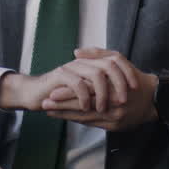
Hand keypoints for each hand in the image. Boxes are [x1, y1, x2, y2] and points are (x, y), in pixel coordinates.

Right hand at [0, 51, 136, 113]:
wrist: (34, 92)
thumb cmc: (59, 93)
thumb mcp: (83, 92)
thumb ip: (97, 89)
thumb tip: (120, 95)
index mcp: (91, 63)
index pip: (116, 59)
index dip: (127, 72)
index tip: (134, 88)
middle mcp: (83, 62)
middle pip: (110, 64)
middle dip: (120, 83)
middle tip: (123, 100)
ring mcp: (72, 67)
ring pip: (96, 74)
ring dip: (103, 93)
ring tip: (103, 108)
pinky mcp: (61, 76)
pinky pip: (78, 83)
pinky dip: (85, 97)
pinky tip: (86, 107)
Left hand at [41, 49, 157, 130]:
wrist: (153, 99)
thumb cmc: (133, 77)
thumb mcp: (118, 60)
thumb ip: (98, 54)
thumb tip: (76, 52)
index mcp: (112, 86)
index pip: (84, 91)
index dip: (67, 93)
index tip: (51, 91)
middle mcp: (112, 103)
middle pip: (82, 106)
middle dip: (62, 105)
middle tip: (44, 103)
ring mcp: (113, 117)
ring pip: (85, 117)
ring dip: (65, 114)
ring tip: (49, 111)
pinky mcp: (113, 127)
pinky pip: (92, 124)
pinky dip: (77, 120)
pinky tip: (65, 117)